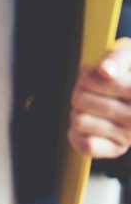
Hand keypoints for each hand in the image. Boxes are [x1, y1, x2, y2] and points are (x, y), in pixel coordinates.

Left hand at [68, 38, 130, 158]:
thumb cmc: (127, 71)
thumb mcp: (127, 54)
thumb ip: (116, 57)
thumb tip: (105, 71)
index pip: (89, 81)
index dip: (86, 77)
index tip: (100, 77)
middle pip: (79, 100)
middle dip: (80, 94)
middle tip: (94, 94)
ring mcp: (129, 135)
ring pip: (78, 121)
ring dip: (78, 113)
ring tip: (94, 109)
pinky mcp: (117, 149)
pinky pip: (85, 145)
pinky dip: (77, 135)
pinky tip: (88, 127)